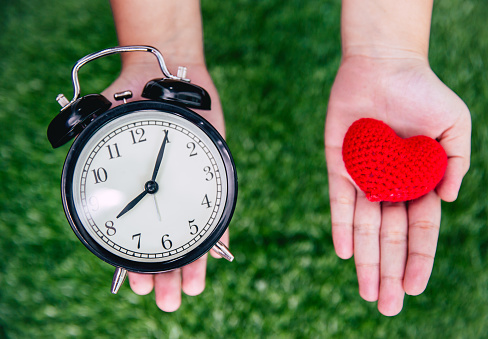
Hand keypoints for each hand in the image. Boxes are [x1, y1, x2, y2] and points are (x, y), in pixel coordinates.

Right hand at [102, 61, 228, 311]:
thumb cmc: (135, 97)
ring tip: (186, 292)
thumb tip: (69, 142)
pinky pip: (221, 208)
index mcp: (140, 193)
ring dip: (191, 265)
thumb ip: (94, 139)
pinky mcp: (216, 175)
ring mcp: (192, 188)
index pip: (138, 237)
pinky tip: (216, 257)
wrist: (168, 76)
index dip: (136, 263)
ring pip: (194, 235)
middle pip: (167, 244)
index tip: (136, 286)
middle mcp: (166, 195)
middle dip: (165, 273)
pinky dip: (220, 231)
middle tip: (164, 300)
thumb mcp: (109, 121)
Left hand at [325, 55, 470, 315]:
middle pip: (389, 238)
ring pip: (364, 228)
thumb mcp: (454, 125)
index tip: (414, 287)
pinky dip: (341, 226)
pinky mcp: (339, 165)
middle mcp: (390, 186)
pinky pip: (339, 201)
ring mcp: (364, 177)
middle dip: (388, 272)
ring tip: (366, 292)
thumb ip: (455, 163)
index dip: (418, 259)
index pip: (419, 230)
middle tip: (387, 306)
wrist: (384, 65)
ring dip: (365, 260)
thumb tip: (447, 202)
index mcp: (419, 182)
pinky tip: (344, 253)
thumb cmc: (422, 92)